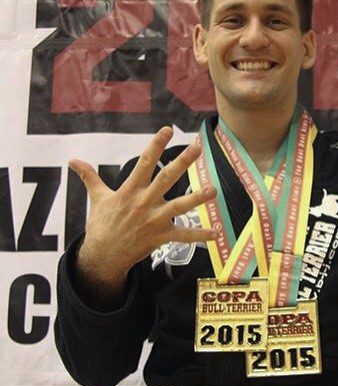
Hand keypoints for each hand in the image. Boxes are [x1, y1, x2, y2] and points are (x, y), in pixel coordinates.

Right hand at [69, 127, 216, 304]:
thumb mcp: (97, 198)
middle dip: (182, 162)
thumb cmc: (101, 224)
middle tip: (197, 148)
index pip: (144, 162)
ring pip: (179, 207)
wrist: (103, 255)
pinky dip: (199, 235)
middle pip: (166, 178)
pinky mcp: (160, 237)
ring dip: (197, 199)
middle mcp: (144, 202)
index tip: (168, 130)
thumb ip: (89, 177)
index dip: (155, 145)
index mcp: (129, 190)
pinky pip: (183, 236)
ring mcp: (154, 220)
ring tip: (213, 190)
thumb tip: (72, 160)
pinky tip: (215, 232)